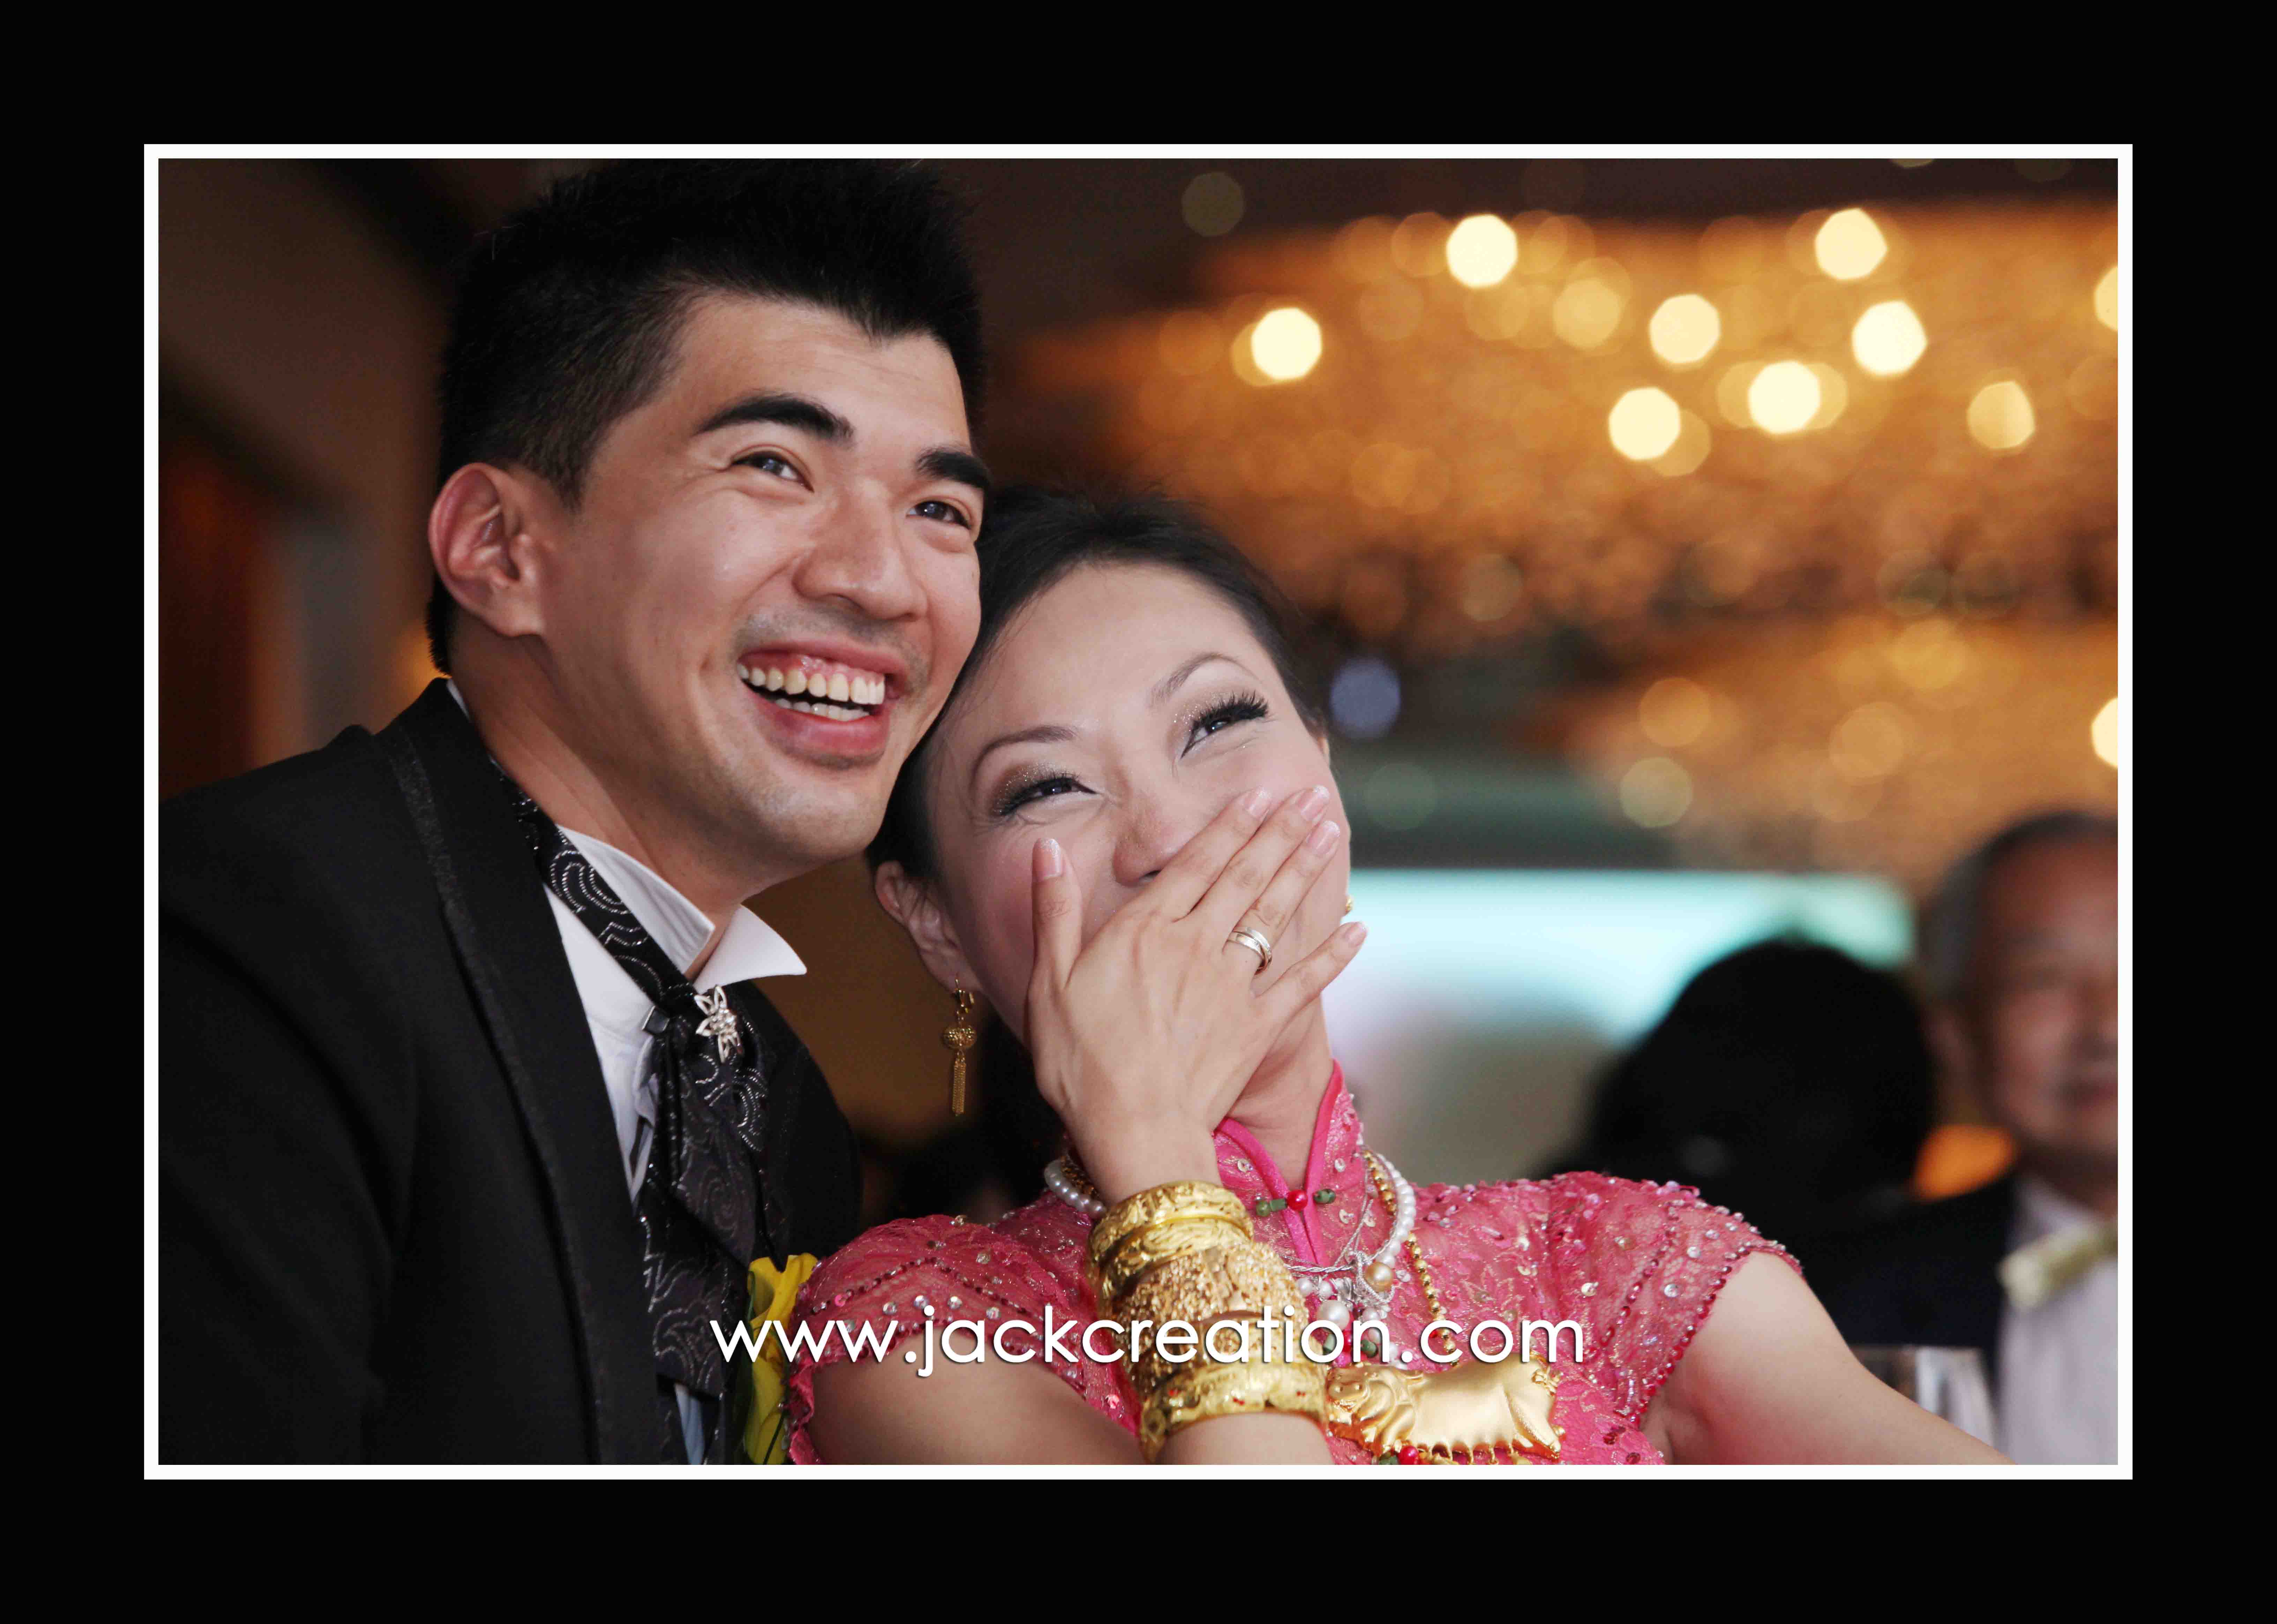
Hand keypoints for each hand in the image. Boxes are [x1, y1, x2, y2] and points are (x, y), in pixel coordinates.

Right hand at [1024, 784, 1366, 1203]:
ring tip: (1330, 833)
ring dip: (1305, 870)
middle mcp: (1195, 947)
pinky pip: (1303, 983)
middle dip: (1280, 832)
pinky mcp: (1257, 1026)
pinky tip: (1359, 930)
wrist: (1132, 1131)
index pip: (1196, 864)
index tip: (1258, 794)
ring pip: (1274, 915)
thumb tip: (1046, 850)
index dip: (1229, 826)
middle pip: (1244, 877)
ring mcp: (1232, 986)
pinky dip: (1332, 956)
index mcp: (1145, 932)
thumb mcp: (1048, 983)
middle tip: (1311, 797)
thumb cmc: (1080, 1063)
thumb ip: (1053, 912)